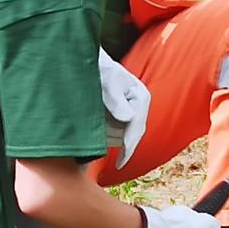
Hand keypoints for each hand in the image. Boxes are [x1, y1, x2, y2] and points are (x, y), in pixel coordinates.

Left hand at [98, 49, 149, 168]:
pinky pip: (115, 134)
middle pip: (131, 135)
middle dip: (116, 143)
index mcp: (141, 97)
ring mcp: (129, 112)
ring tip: (91, 131)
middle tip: (98, 154)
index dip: (129, 147)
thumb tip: (127, 118)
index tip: (120, 164)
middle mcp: (138, 107)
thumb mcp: (107, 81)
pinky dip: (104, 136)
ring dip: (108, 139)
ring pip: (121, 136)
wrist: (87, 64)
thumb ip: (115, 98)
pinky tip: (93, 130)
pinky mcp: (120, 117)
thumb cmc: (98, 69)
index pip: (137, 127)